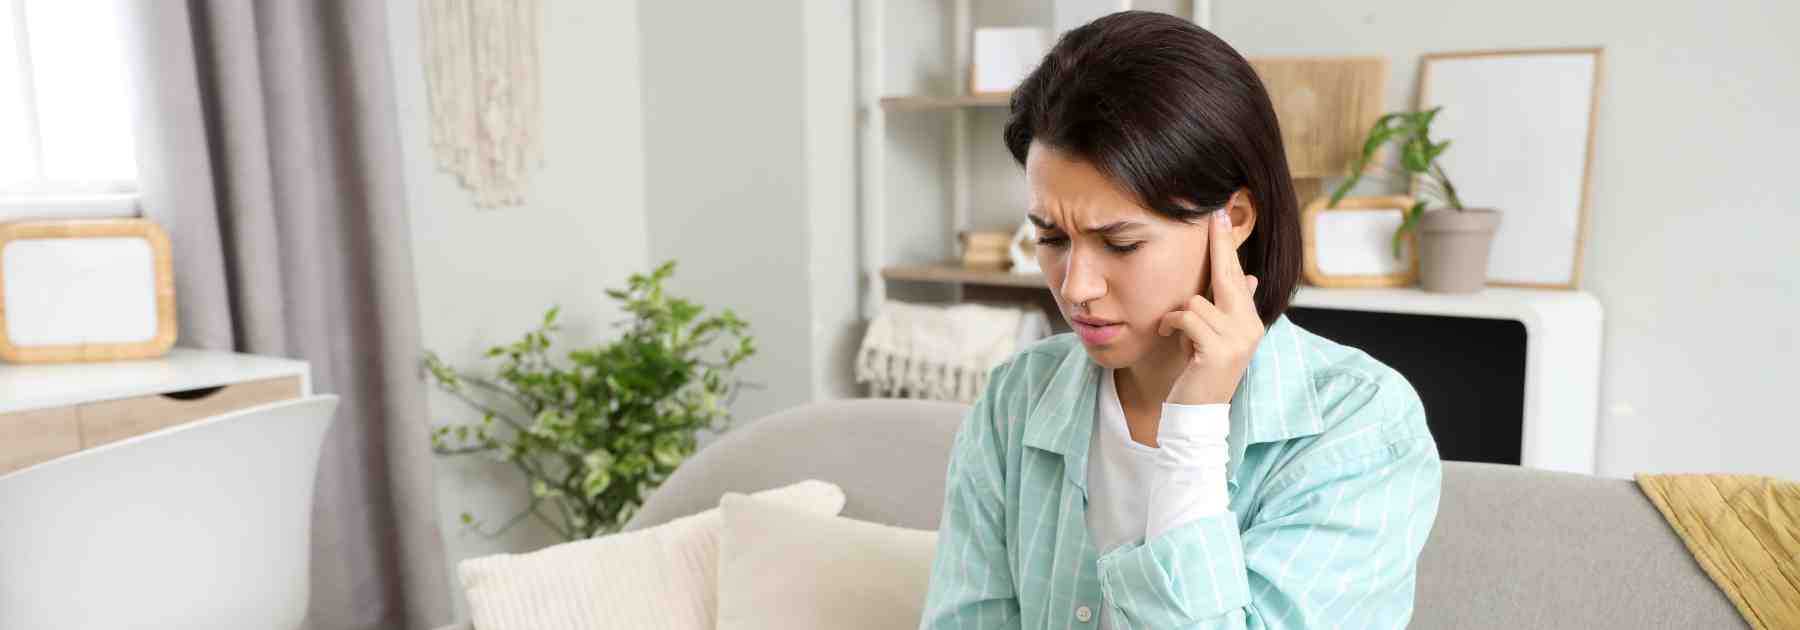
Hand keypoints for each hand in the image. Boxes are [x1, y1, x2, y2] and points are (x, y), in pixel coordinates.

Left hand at [1157, 208, 1264, 404]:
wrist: (1196, 416)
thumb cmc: (1200, 374)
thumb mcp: (1216, 338)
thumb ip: (1231, 308)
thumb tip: (1250, 277)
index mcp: (1250, 322)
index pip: (1238, 276)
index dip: (1228, 246)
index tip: (1221, 216)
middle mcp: (1250, 327)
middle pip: (1228, 276)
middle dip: (1218, 245)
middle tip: (1212, 215)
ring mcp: (1238, 339)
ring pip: (1196, 301)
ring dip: (1178, 316)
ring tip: (1180, 336)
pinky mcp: (1219, 350)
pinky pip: (1187, 317)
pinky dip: (1172, 324)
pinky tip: (1171, 337)